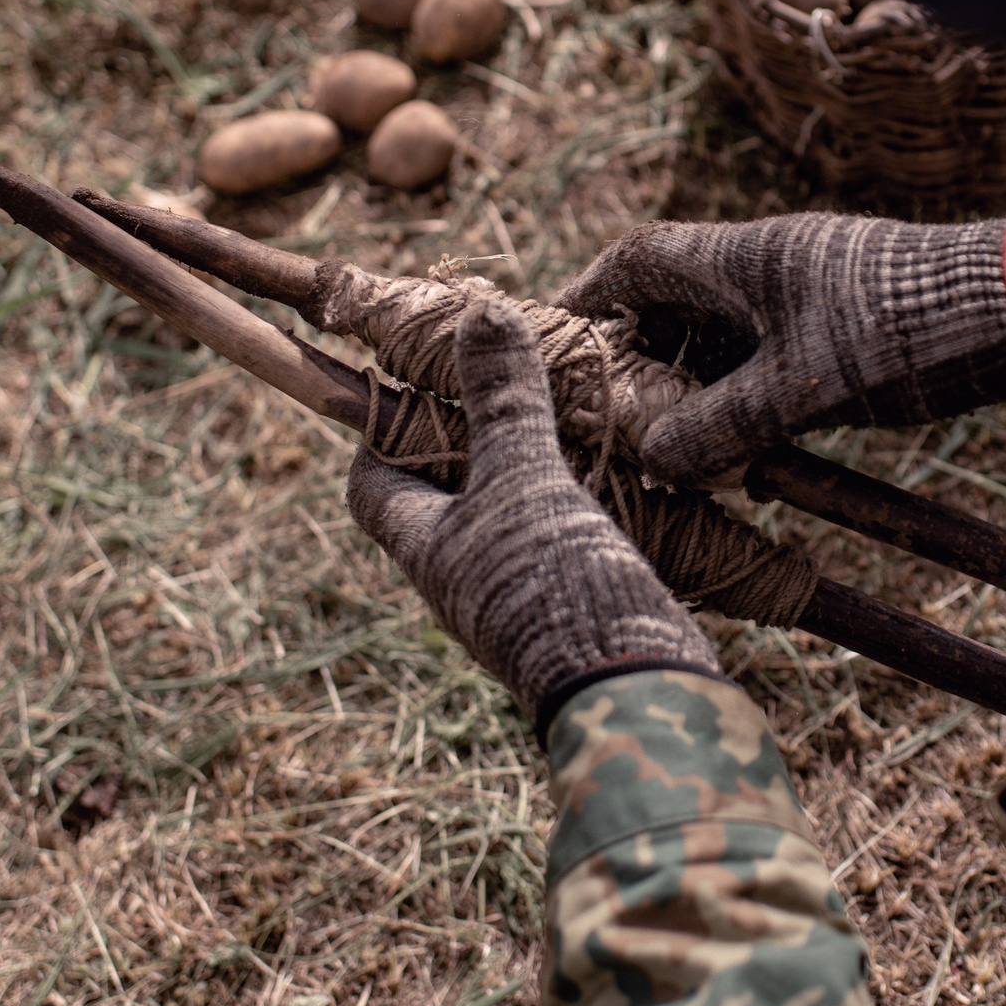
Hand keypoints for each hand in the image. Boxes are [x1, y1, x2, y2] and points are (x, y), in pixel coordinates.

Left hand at [346, 297, 721, 733]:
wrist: (635, 694)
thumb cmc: (555, 587)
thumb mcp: (525, 479)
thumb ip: (504, 400)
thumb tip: (478, 311)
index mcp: (426, 546)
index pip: (370, 480)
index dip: (377, 424)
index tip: (411, 376)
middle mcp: (463, 572)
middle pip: (445, 490)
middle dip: (471, 432)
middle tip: (508, 373)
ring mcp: (519, 591)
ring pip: (511, 510)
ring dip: (536, 462)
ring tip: (574, 406)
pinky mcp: (577, 600)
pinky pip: (564, 535)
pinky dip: (583, 497)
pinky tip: (624, 468)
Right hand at [555, 215, 1005, 485]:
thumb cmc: (910, 331)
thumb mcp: (806, 387)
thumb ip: (724, 424)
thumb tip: (653, 458)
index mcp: (746, 257)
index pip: (637, 263)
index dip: (588, 299)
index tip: (554, 340)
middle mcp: (769, 269)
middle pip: (674, 305)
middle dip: (637, 360)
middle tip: (608, 420)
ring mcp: (807, 299)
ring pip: (723, 340)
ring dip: (692, 389)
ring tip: (666, 449)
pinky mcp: (842, 332)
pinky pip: (768, 363)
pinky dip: (743, 403)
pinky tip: (739, 452)